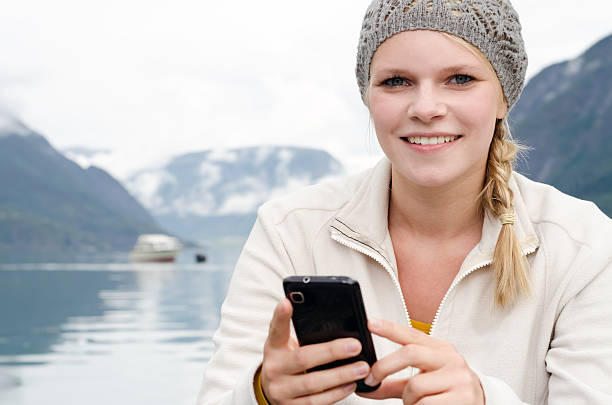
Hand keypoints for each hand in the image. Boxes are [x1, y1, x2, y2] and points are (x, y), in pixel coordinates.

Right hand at [260, 298, 370, 404]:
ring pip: (313, 383)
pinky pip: (316, 402)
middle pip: (303, 358)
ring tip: (361, 368)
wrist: (273, 391)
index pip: (276, 329)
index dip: (281, 316)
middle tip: (355, 345)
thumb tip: (333, 317)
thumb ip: (301, 332)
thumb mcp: (286, 344)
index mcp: (274, 347)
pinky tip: (350, 385)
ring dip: (340, 376)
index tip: (287, 302)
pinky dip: (336, 393)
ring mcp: (281, 390)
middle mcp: (273, 368)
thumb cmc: (286, 361)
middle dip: (331, 352)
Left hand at [358, 318, 484, 404]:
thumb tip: (365, 386)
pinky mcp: (462, 399)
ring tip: (416, 403)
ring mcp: (458, 378)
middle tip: (371, 379)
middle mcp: (450, 359)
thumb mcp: (422, 381)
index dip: (390, 328)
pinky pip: (425, 404)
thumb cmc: (446, 391)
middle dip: (384, 367)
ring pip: (415, 386)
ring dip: (407, 400)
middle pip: (409, 353)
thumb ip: (393, 382)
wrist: (480, 404)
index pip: (411, 335)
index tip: (371, 322)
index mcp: (440, 349)